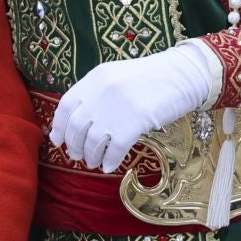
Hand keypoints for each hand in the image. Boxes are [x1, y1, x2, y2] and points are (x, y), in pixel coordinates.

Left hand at [50, 41, 214, 172]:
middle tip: (77, 156)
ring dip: (90, 156)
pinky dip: (109, 160)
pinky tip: (110, 165)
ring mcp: (116, 109)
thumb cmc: (153, 78)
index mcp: (95, 78)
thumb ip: (98, 92)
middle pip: (76, 127)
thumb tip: (82, 119)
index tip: (57, 141)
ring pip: (92, 142)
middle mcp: (100, 93)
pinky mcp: (133, 124)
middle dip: (73, 146)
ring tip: (93, 162)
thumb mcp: (118, 76)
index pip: (66, 106)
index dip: (59, 126)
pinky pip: (113, 150)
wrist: (182, 75)